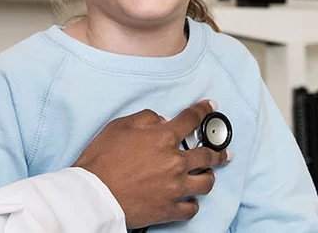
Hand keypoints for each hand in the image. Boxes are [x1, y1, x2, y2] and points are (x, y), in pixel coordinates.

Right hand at [72, 101, 233, 228]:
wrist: (93, 195)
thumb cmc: (101, 160)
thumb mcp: (119, 127)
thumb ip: (145, 119)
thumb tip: (162, 121)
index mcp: (163, 139)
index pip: (191, 119)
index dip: (203, 110)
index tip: (210, 107)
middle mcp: (175, 163)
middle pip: (207, 155)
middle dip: (219, 151)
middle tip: (225, 152)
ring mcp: (175, 188)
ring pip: (206, 182)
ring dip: (209, 177)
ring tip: (208, 176)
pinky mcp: (169, 209)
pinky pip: (192, 208)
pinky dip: (193, 203)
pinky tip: (190, 199)